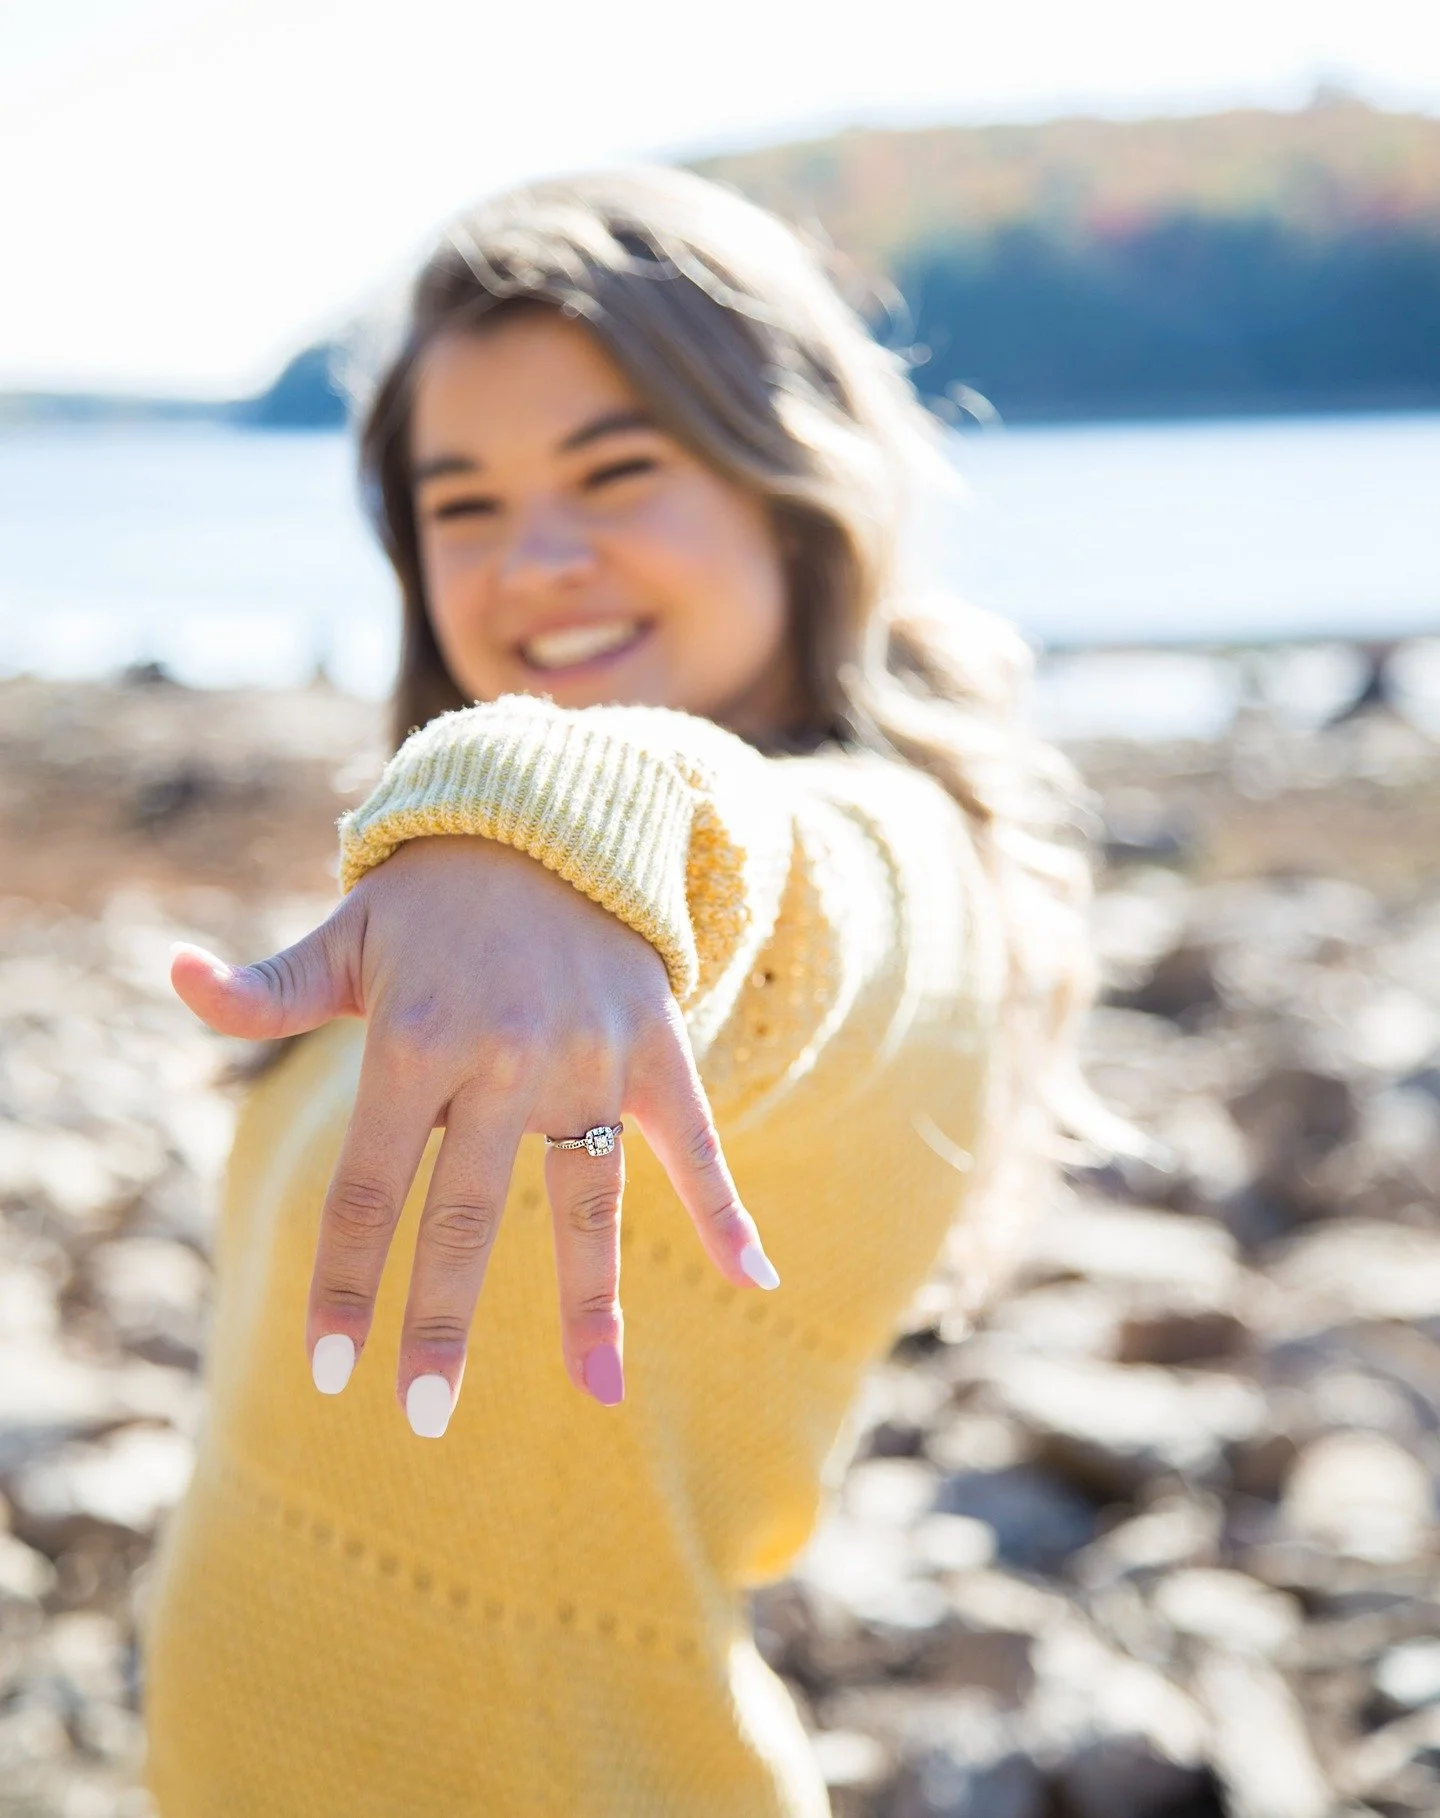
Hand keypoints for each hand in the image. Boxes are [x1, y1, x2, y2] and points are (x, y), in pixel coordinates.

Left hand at [170, 834, 779, 1433]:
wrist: (552, 824)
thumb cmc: (430, 902)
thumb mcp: (345, 937)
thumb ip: (267, 988)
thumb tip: (173, 975)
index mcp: (418, 1036)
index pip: (368, 1186)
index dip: (345, 1280)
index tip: (332, 1368)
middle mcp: (506, 1056)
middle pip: (465, 1213)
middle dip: (439, 1320)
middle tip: (421, 1416)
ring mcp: (591, 1059)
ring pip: (587, 1201)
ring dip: (588, 1301)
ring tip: (598, 1392)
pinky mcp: (655, 1052)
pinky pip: (696, 1143)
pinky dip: (726, 1208)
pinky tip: (754, 1275)